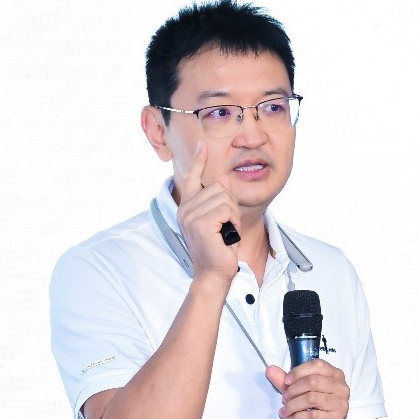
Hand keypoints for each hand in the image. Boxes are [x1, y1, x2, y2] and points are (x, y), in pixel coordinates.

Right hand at [175, 142, 239, 283]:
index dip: (198, 161)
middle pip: (218, 187)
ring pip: (224, 198)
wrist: (213, 274)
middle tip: (227, 226)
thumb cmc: (218, 250)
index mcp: (187, 207)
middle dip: (231, 205)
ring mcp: (191, 216)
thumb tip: (224, 179)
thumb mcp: (220, 221)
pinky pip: (226, 210)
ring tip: (226, 232)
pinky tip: (227, 235)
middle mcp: (186, 209)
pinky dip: (233, 222)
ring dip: (233, 215)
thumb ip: (219, 200)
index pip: (192, 178)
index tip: (203, 145)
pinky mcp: (201, 224)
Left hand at [265, 361, 354, 418]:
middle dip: (293, 390)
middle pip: (313, 382)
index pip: (317, 365)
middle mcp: (340, 387)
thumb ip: (287, 381)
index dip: (299, 372)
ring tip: (285, 410)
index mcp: (335, 374)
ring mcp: (340, 404)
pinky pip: (312, 416)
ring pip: (311, 399)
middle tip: (284, 398)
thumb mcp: (303, 391)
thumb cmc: (319, 408)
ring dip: (293, 405)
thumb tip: (270, 370)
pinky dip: (297, 417)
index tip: (286, 381)